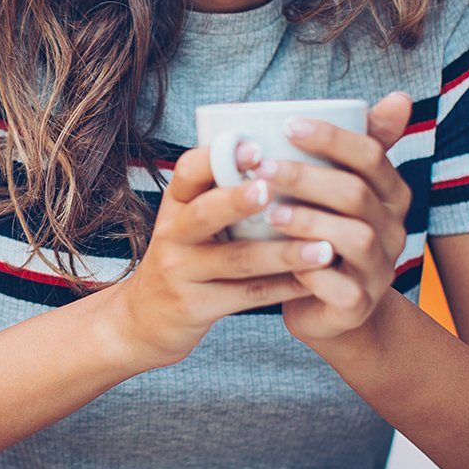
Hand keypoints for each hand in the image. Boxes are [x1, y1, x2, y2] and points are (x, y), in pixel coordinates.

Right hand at [107, 142, 336, 370]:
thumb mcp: (187, 222)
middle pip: (205, 213)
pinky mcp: (195, 307)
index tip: (254, 147)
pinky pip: (247, 296)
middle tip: (273, 188)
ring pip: (236, 260)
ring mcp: (181, 272)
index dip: (218, 157)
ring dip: (284, 253)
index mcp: (175, 204)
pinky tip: (315, 281)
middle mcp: (172, 234)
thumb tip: (282, 155)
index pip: (188, 171)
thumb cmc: (184, 258)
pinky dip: (284, 288)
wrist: (143, 320)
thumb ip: (221, 193)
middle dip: (239, 200)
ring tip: (325, 248)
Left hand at [263, 92, 413, 344]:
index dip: (330, 138)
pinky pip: (341, 287)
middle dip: (306, 177)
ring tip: (267, 212)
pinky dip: (309, 272)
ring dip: (307, 221)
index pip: (371, 154)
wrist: (327, 307)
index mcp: (392, 193)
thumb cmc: (323, 233)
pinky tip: (281, 259)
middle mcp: (395, 229)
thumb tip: (400, 96)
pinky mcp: (359, 305)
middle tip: (260, 168)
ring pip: (354, 238)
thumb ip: (353, 145)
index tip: (285, 125)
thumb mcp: (338, 188)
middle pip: (356, 193)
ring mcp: (381, 269)